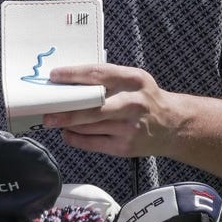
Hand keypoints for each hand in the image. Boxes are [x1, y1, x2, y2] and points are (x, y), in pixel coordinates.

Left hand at [42, 63, 177, 158]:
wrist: (174, 125)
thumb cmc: (146, 98)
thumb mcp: (134, 79)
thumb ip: (107, 78)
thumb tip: (69, 82)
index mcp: (133, 80)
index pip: (98, 74)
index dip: (73, 75)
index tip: (54, 76)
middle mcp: (132, 103)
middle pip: (92, 106)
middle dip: (66, 109)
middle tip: (47, 111)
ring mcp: (129, 127)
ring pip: (88, 126)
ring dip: (67, 123)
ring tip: (54, 119)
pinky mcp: (125, 147)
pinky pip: (92, 143)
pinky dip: (75, 138)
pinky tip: (67, 132)